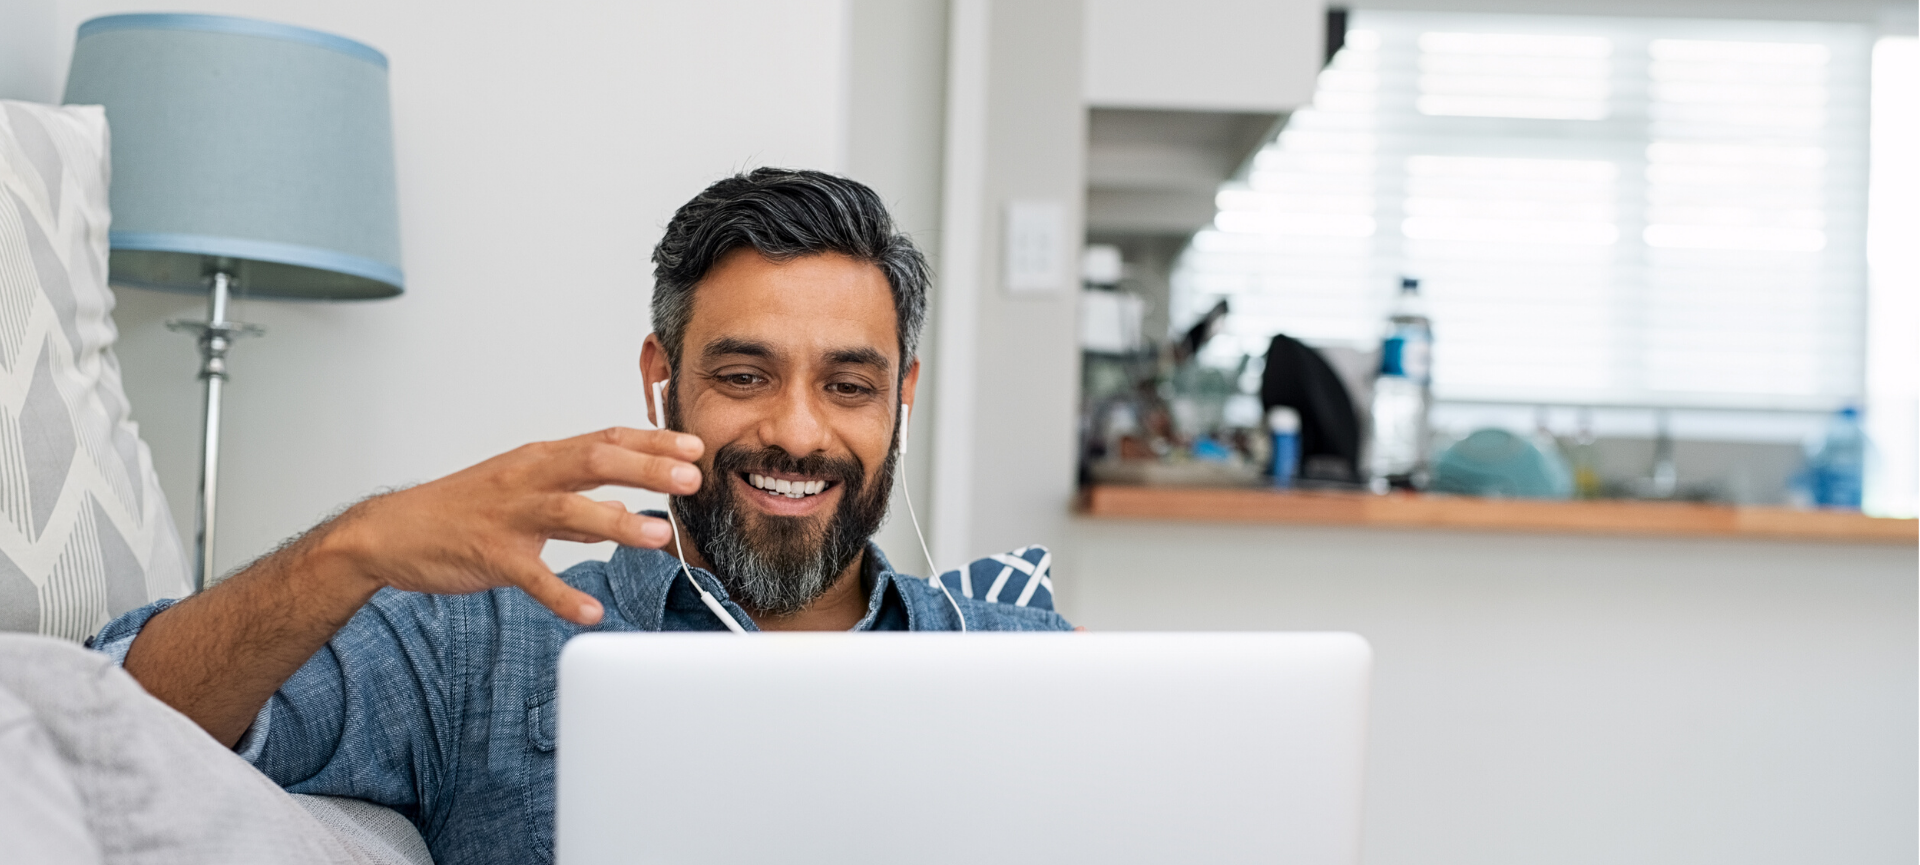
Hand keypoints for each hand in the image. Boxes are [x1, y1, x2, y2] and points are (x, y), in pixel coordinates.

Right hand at [323, 427, 703, 624]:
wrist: (393, 531)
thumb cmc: (463, 510)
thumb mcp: (525, 493)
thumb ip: (579, 503)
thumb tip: (627, 512)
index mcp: (541, 459)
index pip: (606, 440)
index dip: (653, 443)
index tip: (695, 448)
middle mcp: (529, 478)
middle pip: (595, 462)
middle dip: (647, 469)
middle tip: (692, 480)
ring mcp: (509, 515)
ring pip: (568, 511)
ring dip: (617, 524)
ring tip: (658, 536)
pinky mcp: (491, 554)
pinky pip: (533, 576)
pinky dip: (563, 595)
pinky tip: (590, 611)